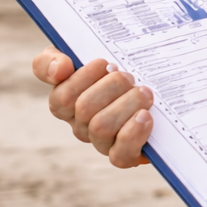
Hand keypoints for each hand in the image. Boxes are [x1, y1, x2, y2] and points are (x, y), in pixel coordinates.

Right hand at [32, 47, 153, 167]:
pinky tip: (145, 116)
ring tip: (144, 92)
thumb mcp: (80, 51)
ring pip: (101, 128)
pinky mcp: (124, 155)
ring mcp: (101, 142)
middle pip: (84, 108)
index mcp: (66, 101)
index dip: (81, 78)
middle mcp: (80, 124)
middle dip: (112, 86)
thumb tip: (60, 69)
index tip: (102, 63)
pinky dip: (133, 133)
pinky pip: (120, 155)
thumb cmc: (111, 67)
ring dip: (127, 104)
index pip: (60, 96)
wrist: (152, 82)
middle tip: (129, 76)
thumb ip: (54, 58)